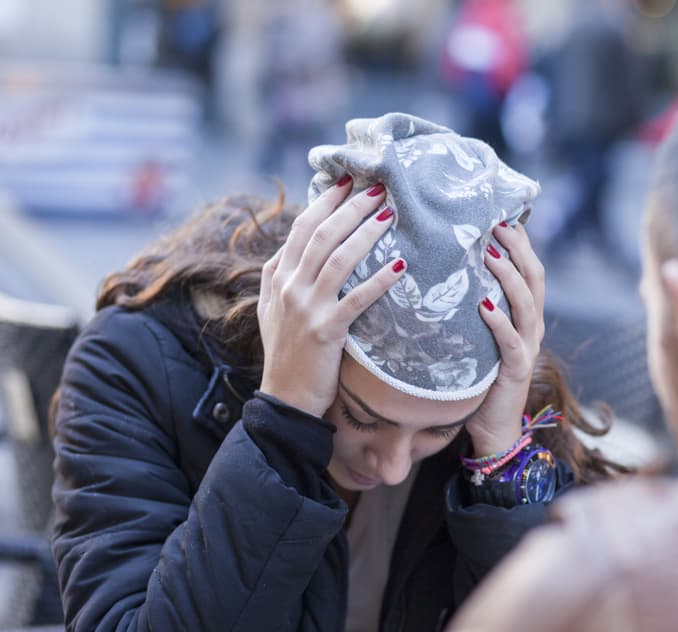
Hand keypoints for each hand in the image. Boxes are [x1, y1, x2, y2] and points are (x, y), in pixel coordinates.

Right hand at [257, 180, 405, 416]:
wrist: (285, 399)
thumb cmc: (286, 353)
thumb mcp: (272, 308)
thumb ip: (280, 274)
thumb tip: (294, 243)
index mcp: (279, 276)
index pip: (302, 228)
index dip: (326, 201)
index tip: (348, 180)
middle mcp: (290, 287)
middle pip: (322, 235)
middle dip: (351, 208)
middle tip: (378, 189)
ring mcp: (306, 308)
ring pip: (338, 259)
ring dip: (366, 234)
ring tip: (390, 215)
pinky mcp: (325, 331)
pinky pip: (356, 299)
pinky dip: (378, 280)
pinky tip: (399, 265)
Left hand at [464, 222, 545, 455]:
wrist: (493, 429)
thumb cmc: (481, 378)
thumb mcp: (480, 336)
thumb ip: (474, 306)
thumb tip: (447, 271)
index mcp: (525, 315)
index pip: (529, 268)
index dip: (520, 241)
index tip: (500, 215)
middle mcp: (532, 326)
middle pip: (534, 277)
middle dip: (518, 248)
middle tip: (496, 224)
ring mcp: (528, 347)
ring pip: (526, 303)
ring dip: (509, 276)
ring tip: (490, 254)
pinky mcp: (517, 369)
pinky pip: (511, 340)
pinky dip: (499, 320)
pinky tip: (485, 305)